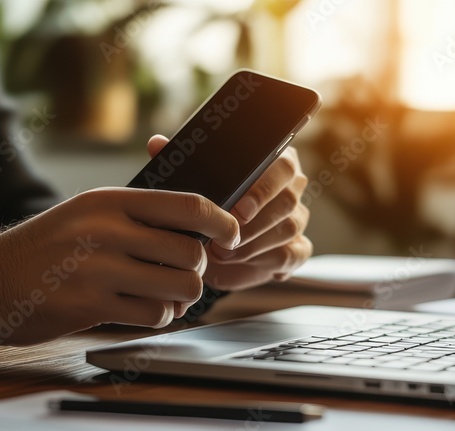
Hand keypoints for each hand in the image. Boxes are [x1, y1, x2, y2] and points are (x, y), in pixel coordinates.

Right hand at [0, 188, 239, 344]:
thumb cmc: (44, 249)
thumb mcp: (85, 214)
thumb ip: (135, 215)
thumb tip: (197, 225)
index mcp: (109, 200)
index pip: (187, 204)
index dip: (222, 222)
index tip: (231, 236)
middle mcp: (106, 230)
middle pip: (189, 252)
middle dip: (195, 269)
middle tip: (183, 275)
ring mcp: (98, 268)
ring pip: (179, 286)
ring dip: (180, 298)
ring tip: (163, 296)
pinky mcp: (91, 305)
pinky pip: (155, 315)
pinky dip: (159, 317)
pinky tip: (143, 311)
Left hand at [147, 135, 312, 291]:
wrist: (213, 247)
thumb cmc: (207, 208)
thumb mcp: (190, 184)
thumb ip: (177, 161)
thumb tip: (157, 144)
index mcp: (274, 162)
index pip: (283, 166)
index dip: (262, 189)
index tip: (238, 210)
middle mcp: (291, 188)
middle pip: (288, 200)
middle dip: (256, 222)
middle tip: (227, 236)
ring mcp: (297, 218)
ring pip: (288, 228)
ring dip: (254, 244)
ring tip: (222, 253)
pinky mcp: (296, 248)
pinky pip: (291, 254)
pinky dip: (265, 260)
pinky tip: (241, 262)